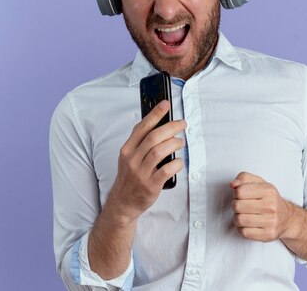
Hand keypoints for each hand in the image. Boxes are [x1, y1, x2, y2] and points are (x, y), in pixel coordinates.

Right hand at [107, 100, 185, 223]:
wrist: (123, 202)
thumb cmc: (130, 177)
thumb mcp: (129, 157)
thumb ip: (141, 143)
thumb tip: (160, 125)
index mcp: (127, 149)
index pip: (142, 127)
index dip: (155, 114)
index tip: (165, 104)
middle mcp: (132, 159)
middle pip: (154, 137)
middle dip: (171, 127)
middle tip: (182, 124)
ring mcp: (141, 173)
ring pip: (159, 151)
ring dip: (174, 144)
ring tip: (180, 142)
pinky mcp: (150, 185)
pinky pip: (166, 170)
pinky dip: (176, 164)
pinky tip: (179, 161)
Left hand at [230, 172, 296, 241]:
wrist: (287, 218)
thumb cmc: (270, 199)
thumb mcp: (260, 183)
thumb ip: (244, 178)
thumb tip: (233, 184)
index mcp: (268, 190)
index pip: (239, 191)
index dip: (236, 193)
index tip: (241, 196)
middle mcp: (271, 205)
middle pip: (237, 206)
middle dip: (236, 206)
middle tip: (242, 206)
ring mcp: (271, 221)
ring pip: (239, 220)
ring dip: (237, 218)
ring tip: (244, 215)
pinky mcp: (268, 234)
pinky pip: (244, 232)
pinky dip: (242, 229)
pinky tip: (249, 225)